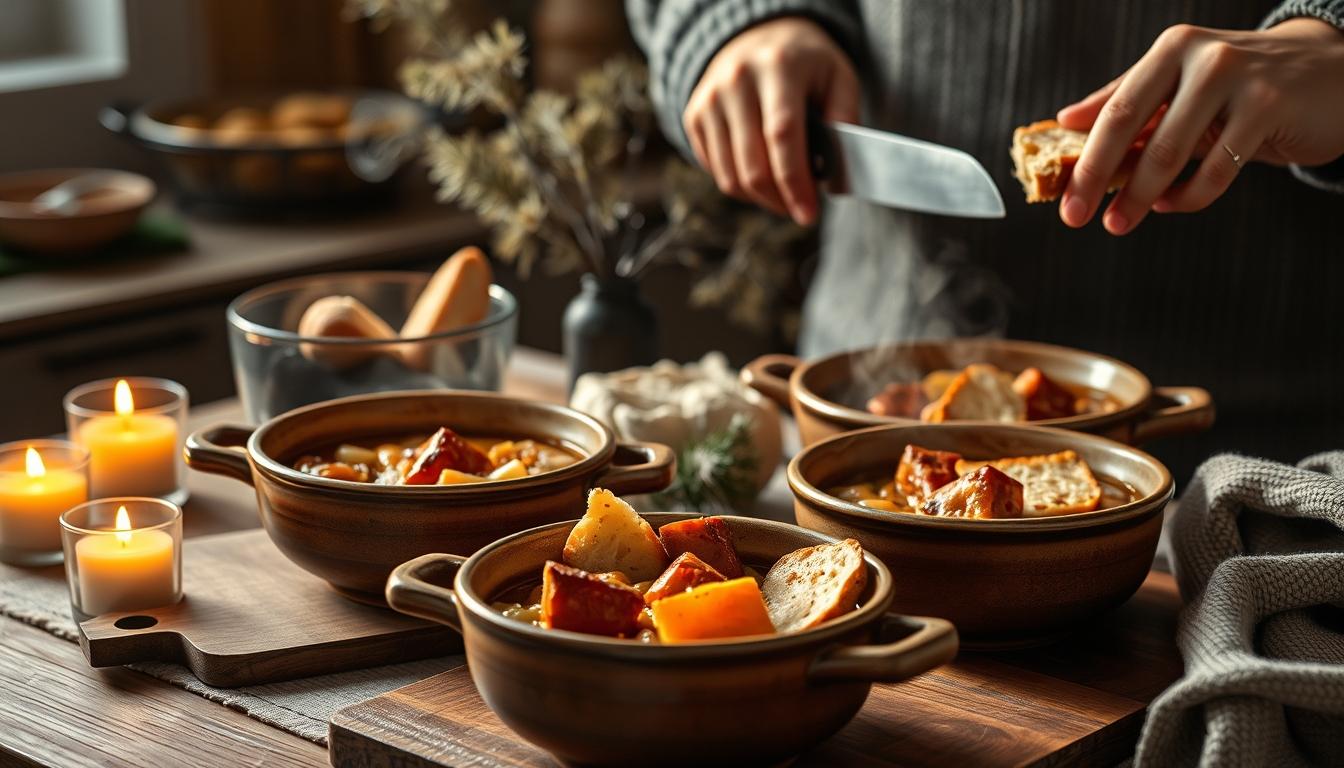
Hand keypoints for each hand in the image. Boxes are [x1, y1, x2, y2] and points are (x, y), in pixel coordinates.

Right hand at [684, 17, 858, 224]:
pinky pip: (716, 172)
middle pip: (752, 165)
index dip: (795, 182)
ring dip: (761, 199)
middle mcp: (736, 79)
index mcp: (778, 66)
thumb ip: (844, 122)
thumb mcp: (839, 78)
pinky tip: (762, 174)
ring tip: (784, 194)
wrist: (757, 37)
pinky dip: (741, 186)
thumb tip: (836, 180)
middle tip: (802, 211)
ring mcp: (709, 99)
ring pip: (730, 177)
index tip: (809, 214)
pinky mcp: (693, 116)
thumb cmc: (806, 66)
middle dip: (779, 201)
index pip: (782, 135)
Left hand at [1057, 18, 1343, 234]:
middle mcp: (1201, 56)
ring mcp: (1236, 78)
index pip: (1115, 109)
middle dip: (1099, 179)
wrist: (1329, 72)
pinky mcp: (1269, 106)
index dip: (1086, 157)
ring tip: (1120, 222)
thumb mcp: (1182, 84)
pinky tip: (1173, 203)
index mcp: (1171, 49)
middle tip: (1078, 219)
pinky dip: (1190, 195)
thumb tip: (1065, 120)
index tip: (1066, 199)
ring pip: (1173, 152)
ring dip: (1141, 197)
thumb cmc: (1243, 85)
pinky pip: (1217, 168)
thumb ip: (1127, 99)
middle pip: (1134, 128)